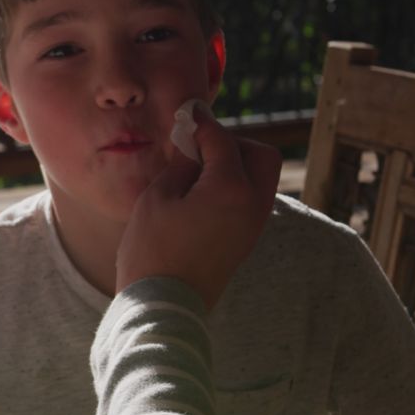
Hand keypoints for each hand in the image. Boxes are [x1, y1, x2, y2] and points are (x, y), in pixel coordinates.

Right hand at [115, 105, 281, 308]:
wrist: (164, 304)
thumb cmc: (153, 249)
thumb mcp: (158, 197)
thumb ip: (181, 163)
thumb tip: (191, 142)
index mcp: (230, 189)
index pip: (223, 140)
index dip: (204, 122)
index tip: (191, 110)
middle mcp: (253, 204)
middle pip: (261, 155)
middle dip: (234, 143)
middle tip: (200, 145)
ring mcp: (253, 224)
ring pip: (261, 177)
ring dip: (236, 164)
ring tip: (198, 168)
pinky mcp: (246, 239)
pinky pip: (252, 198)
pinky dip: (235, 185)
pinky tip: (202, 191)